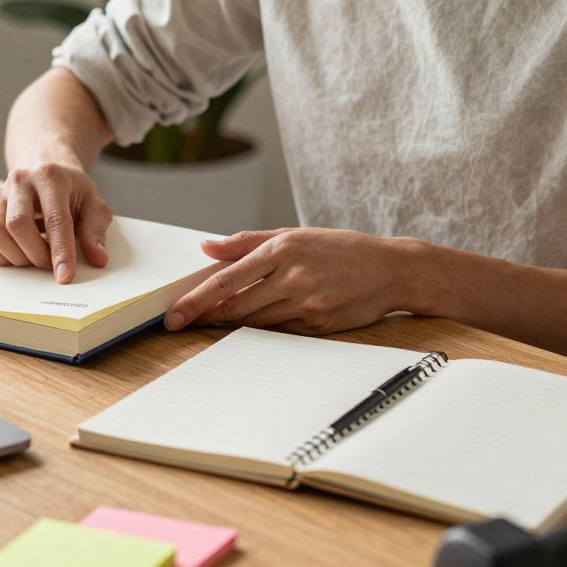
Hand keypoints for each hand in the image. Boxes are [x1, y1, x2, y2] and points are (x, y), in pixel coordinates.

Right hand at [0, 161, 112, 282]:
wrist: (45, 171)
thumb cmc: (72, 192)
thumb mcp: (94, 205)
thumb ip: (96, 230)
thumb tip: (98, 258)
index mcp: (50, 176)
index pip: (55, 218)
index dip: (60, 251)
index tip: (65, 276)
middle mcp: (19, 180)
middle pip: (17, 225)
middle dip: (35, 254)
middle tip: (50, 265)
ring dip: (15, 256)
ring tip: (34, 257)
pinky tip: (18, 254)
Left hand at [165, 228, 408, 334]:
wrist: (392, 270)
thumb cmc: (339, 249)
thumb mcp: (294, 235)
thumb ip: (247, 242)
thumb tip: (207, 248)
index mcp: (283, 248)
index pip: (228, 279)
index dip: (197, 299)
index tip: (175, 314)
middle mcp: (293, 276)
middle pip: (236, 305)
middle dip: (204, 316)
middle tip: (180, 323)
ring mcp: (307, 303)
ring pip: (255, 322)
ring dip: (230, 324)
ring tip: (211, 322)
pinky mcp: (319, 326)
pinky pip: (280, 332)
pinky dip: (262, 330)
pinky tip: (254, 325)